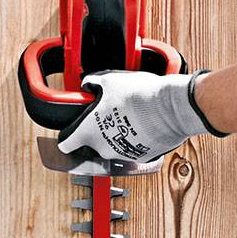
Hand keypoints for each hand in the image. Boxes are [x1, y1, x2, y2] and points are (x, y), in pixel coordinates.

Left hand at [58, 70, 226, 162]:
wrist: (171, 108)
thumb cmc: (139, 95)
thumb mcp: (110, 80)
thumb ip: (93, 83)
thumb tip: (88, 84)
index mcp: (89, 132)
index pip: (65, 145)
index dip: (65, 138)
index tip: (68, 135)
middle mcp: (103, 149)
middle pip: (92, 144)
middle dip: (97, 132)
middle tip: (107, 115)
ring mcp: (122, 155)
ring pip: (113, 147)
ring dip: (117, 135)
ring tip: (129, 116)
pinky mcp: (141, 157)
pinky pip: (133, 148)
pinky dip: (135, 139)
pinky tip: (143, 124)